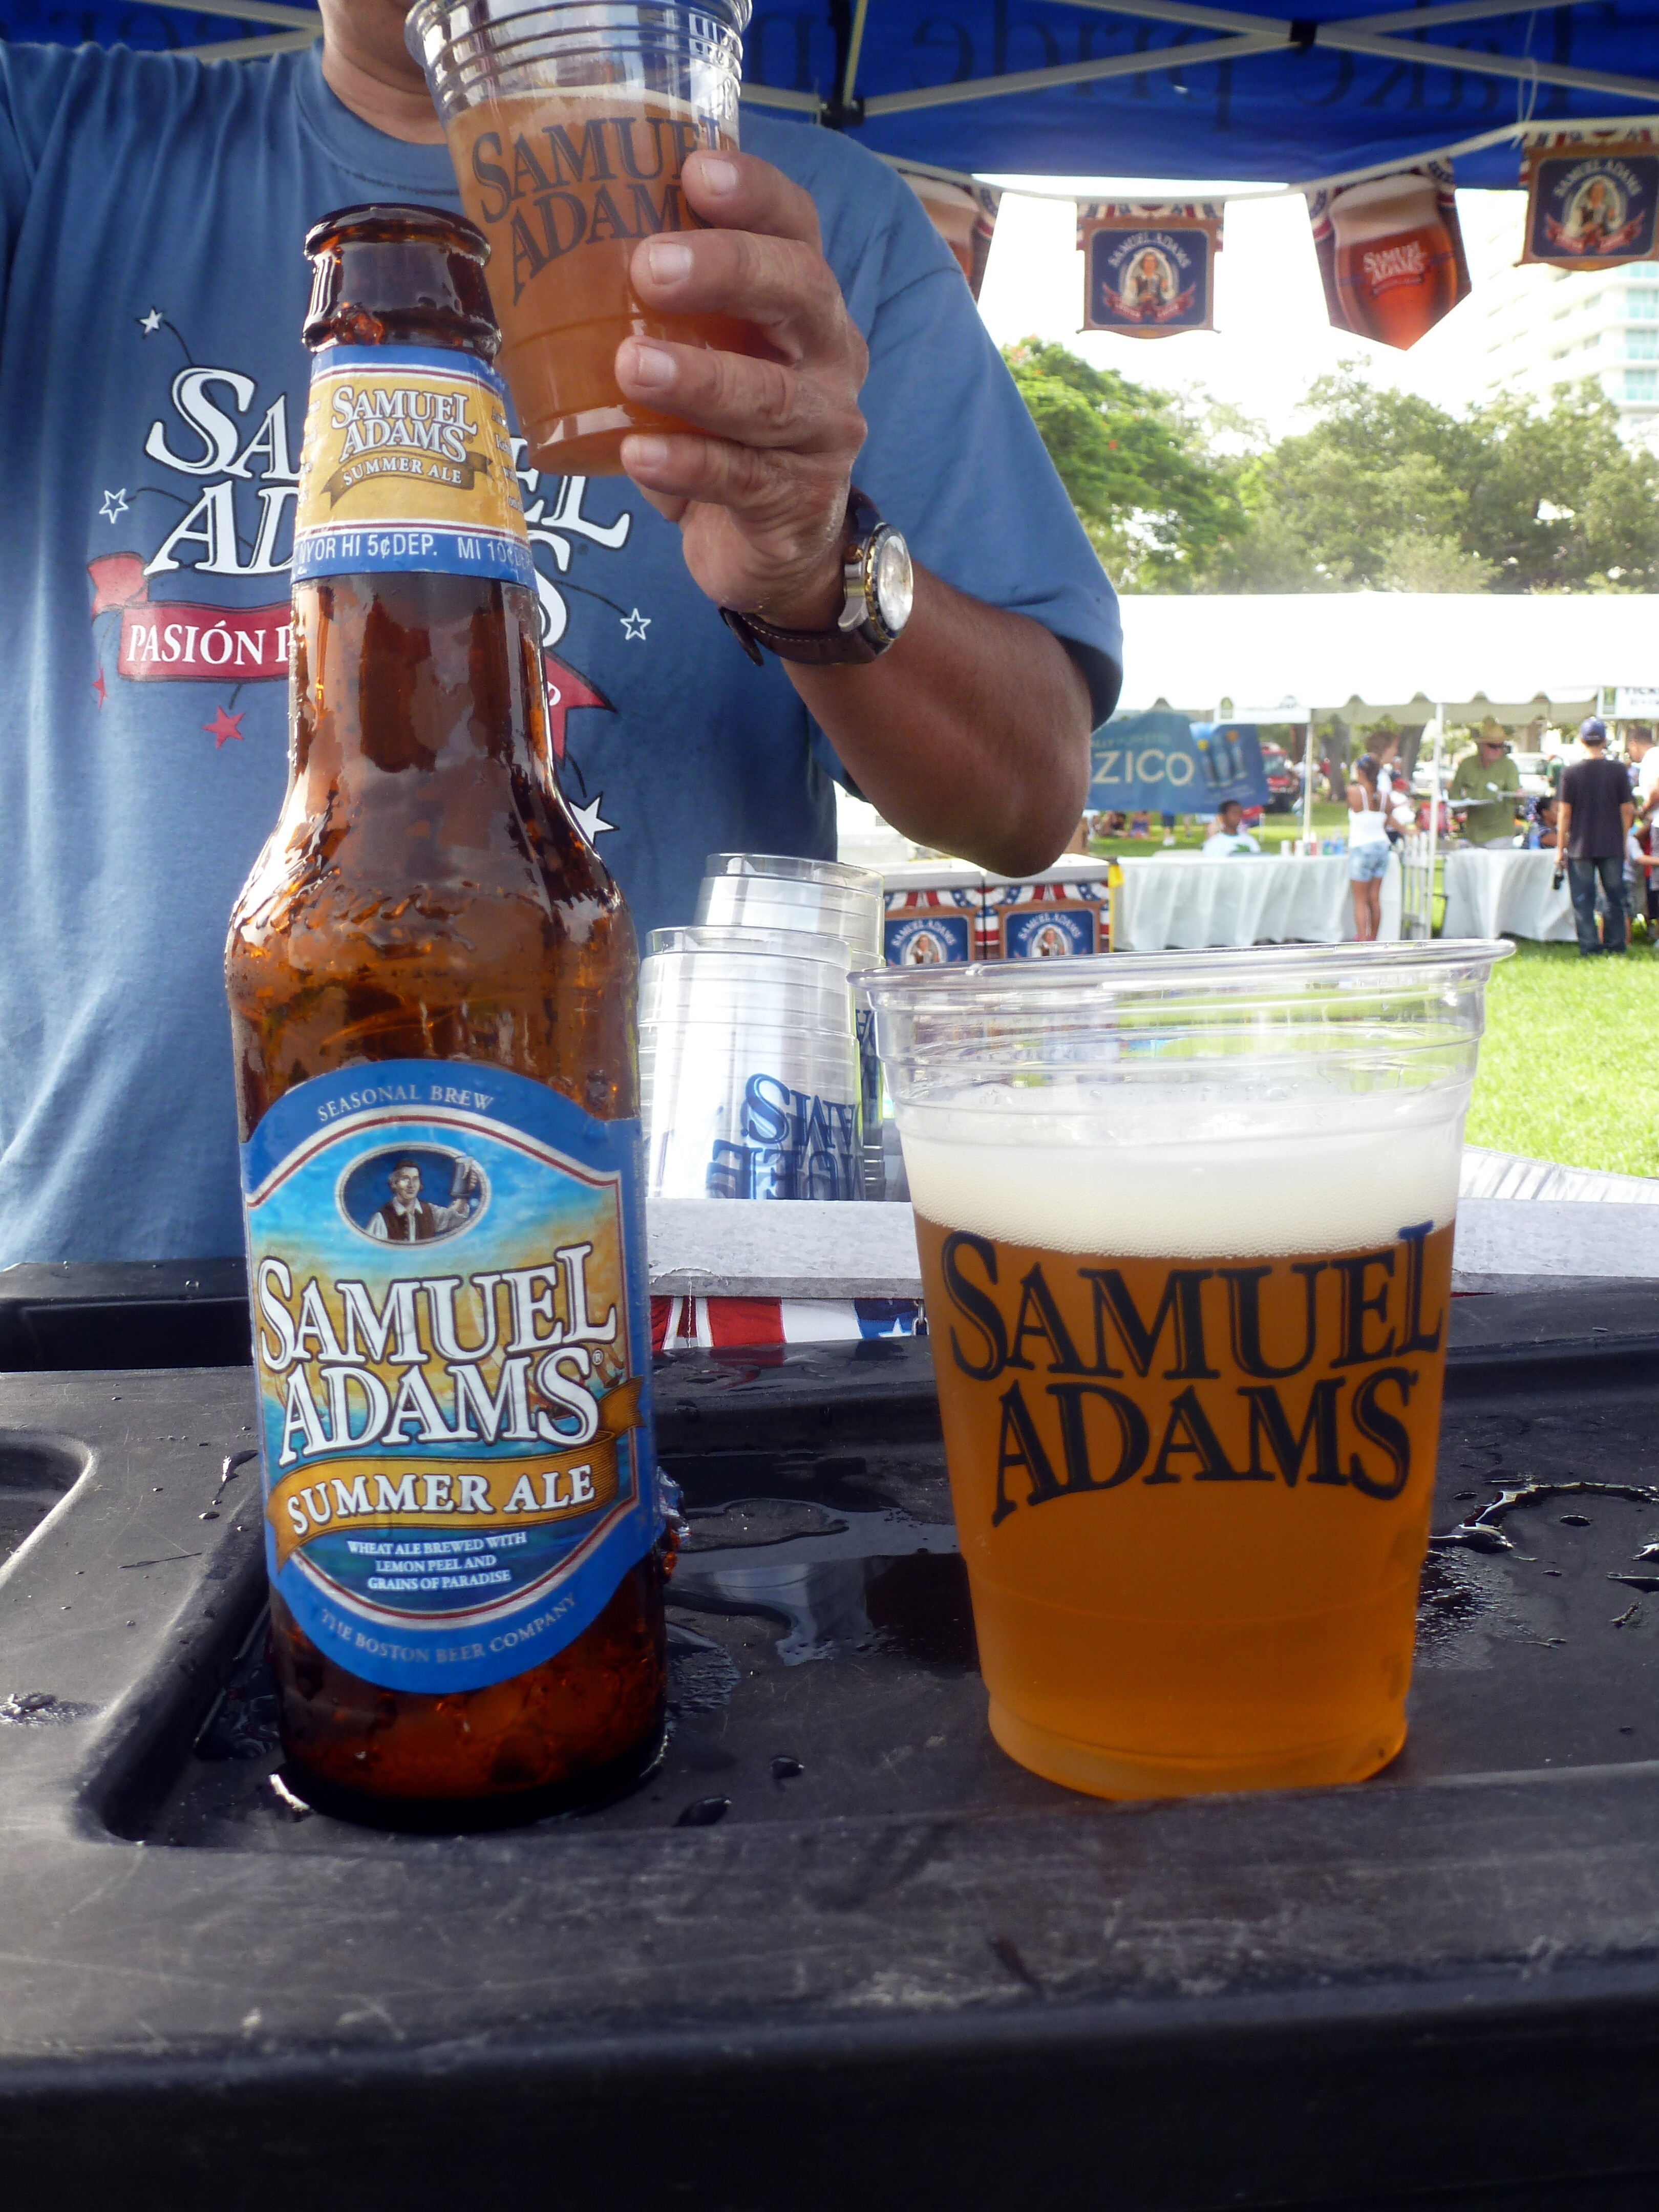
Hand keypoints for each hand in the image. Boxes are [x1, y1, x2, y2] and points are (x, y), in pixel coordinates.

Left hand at [615, 150, 868, 628]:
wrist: (771, 549)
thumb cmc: (723, 435)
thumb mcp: (697, 360)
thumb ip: (654, 313)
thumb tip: (533, 252)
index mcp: (803, 304)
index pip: (796, 228)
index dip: (756, 194)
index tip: (696, 171)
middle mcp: (830, 357)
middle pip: (800, 293)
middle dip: (728, 270)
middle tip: (649, 267)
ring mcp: (823, 433)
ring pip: (772, 396)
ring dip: (700, 379)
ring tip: (632, 367)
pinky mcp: (799, 502)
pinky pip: (744, 478)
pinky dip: (689, 465)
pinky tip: (639, 455)